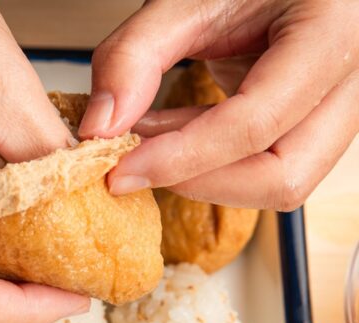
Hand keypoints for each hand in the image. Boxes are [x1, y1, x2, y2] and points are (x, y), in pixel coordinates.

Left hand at [82, 0, 358, 209]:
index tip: (118, 169)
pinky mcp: (316, 121)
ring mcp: (342, 105)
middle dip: (197, 179)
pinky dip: (208, 160)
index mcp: (333, 30)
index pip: (259, 121)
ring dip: (200, 173)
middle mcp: (354, 78)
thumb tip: (99, 127)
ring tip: (143, 134)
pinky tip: (165, 131)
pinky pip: (266, 163)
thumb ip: (133, 56)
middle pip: (283, 174)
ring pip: (279, 180)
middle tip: (127, 162)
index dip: (182, 156)